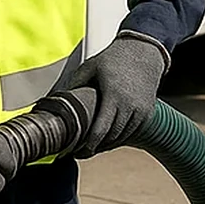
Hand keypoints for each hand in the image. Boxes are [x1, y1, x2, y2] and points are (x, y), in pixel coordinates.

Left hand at [62, 31, 167, 157]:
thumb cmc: (114, 58)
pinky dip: (119, 137)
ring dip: (107, 144)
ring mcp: (141, 110)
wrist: (144, 51)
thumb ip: (74, 85)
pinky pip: (132, 132)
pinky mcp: (148, 112)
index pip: (100, 132)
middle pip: (110, 139)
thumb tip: (56, 100)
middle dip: (95, 148)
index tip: (76, 152)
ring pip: (122, 137)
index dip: (87, 147)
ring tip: (92, 145)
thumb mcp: (90, 67)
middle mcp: (130, 106)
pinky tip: (108, 137)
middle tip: (80, 152)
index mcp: (113, 96)